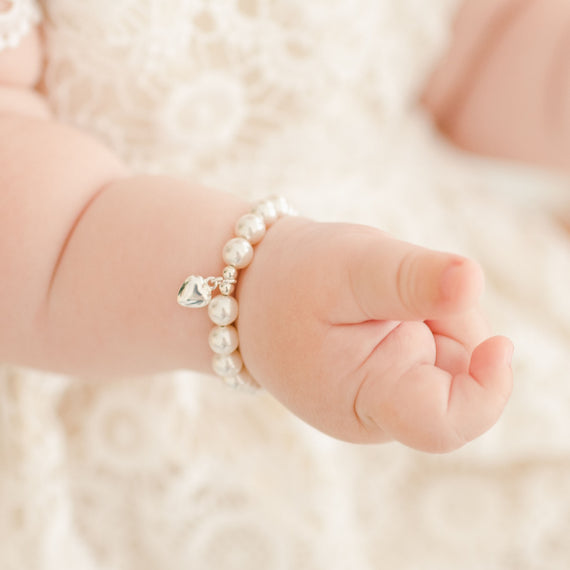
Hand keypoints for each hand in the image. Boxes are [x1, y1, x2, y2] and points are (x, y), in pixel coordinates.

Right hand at [238, 217, 512, 451]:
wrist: (252, 292)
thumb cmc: (293, 280)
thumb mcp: (351, 267)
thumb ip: (410, 278)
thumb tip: (473, 280)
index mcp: (364, 399)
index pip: (443, 424)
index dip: (486, 392)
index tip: (499, 344)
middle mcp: (379, 410)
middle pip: (461, 375)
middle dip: (448, 319)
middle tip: (395, 285)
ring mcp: (383, 395)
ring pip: (453, 356)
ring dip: (435, 312)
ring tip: (379, 291)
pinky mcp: (386, 376)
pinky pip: (433, 348)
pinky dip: (423, 316)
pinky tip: (382, 303)